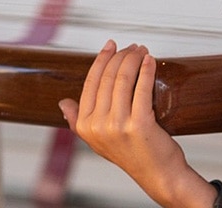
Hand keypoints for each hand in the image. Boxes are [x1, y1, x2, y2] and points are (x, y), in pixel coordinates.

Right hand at [57, 41, 210, 206]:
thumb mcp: (96, 141)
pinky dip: (146, 70)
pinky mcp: (139, 123)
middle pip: (106, 78)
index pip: (90, 83)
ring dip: (134, 59)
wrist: (158, 174)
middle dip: (121, 56)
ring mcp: (117, 125)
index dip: (101, 60)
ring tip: (142, 51)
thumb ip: (76, 121)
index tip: (110, 46)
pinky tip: (150, 61)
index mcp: (83, 126)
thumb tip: (63, 104)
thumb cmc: (133, 156)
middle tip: (132, 48)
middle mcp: (97, 126)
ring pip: (123, 79)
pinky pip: (141, 88)